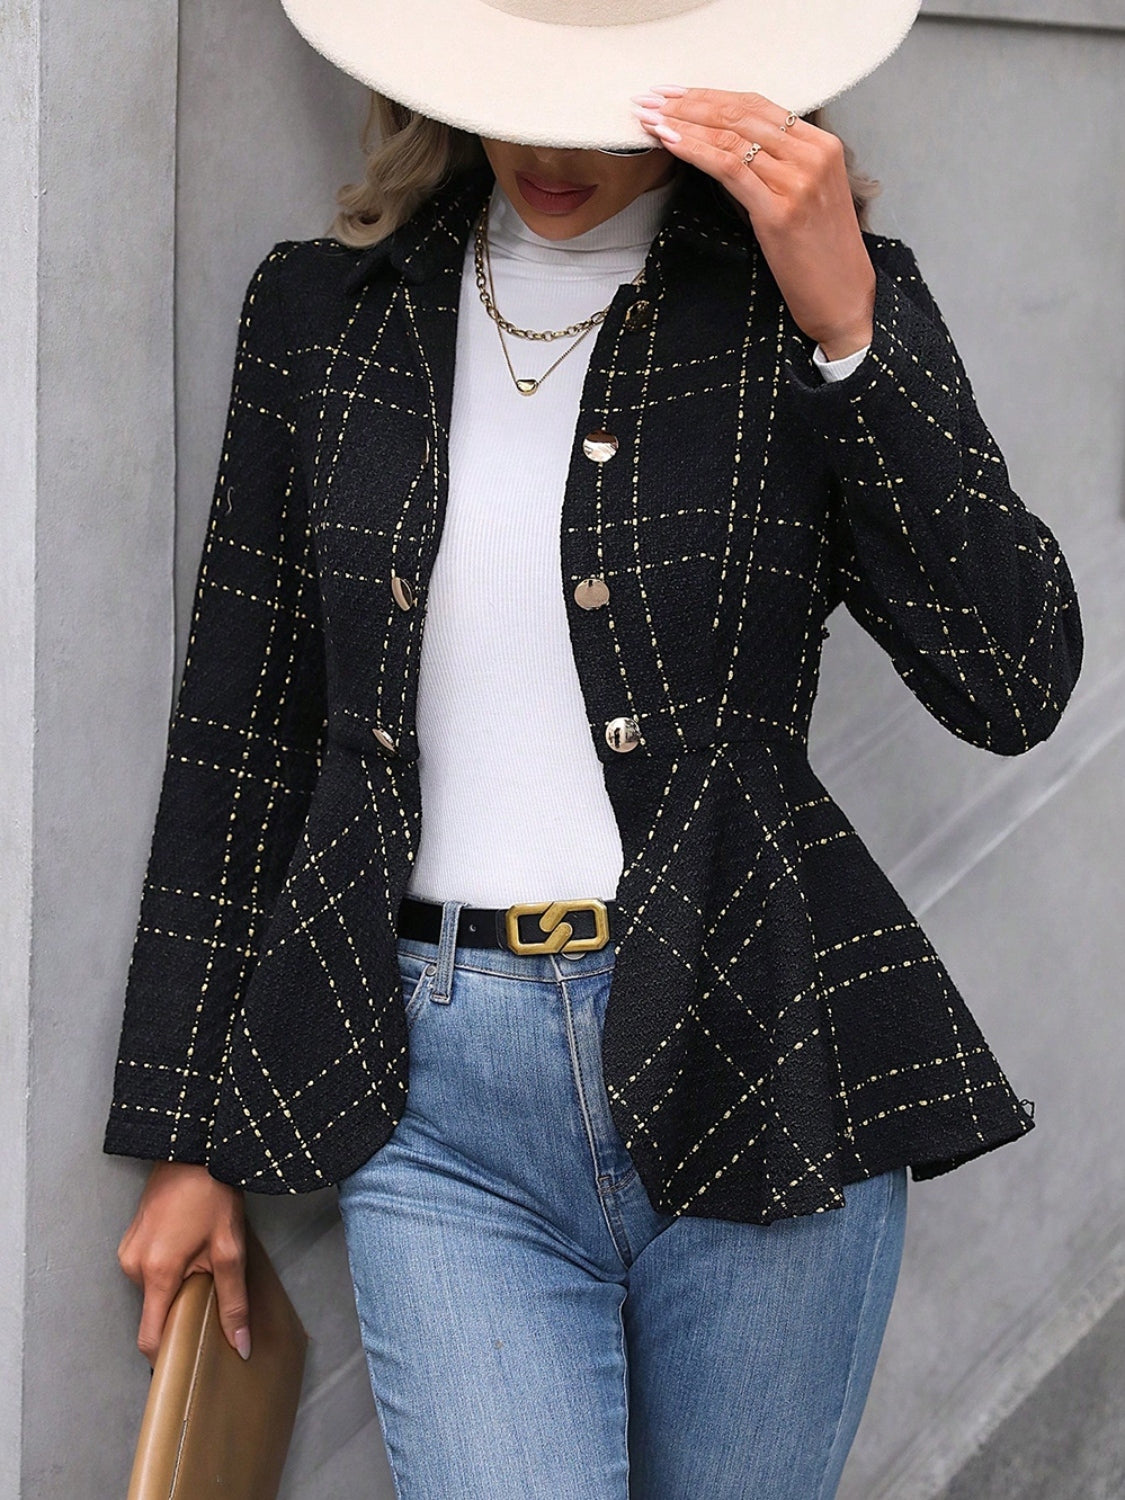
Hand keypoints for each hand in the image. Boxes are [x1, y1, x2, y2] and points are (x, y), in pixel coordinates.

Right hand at [117, 1161, 249, 1366]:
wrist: (194, 1149)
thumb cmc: (213, 1194)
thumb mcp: (230, 1249)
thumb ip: (233, 1301)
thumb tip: (239, 1346)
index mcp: (156, 1273)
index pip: (151, 1338)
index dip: (170, 1355)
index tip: (190, 1359)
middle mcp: (134, 1266)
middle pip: (155, 1311)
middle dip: (181, 1311)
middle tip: (211, 1297)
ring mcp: (129, 1251)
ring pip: (153, 1290)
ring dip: (177, 1286)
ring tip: (204, 1264)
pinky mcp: (132, 1239)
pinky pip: (149, 1269)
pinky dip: (169, 1270)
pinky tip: (191, 1250)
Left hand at [631, 86, 875, 359]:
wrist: (844, 298)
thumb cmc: (820, 256)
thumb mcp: (806, 197)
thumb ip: (777, 167)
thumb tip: (727, 149)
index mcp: (822, 146)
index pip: (758, 105)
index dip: (712, 95)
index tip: (675, 94)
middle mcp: (813, 156)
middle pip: (740, 114)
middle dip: (689, 104)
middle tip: (651, 99)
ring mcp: (798, 182)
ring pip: (731, 137)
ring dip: (683, 124)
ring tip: (650, 119)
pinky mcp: (779, 211)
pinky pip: (729, 168)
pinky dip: (695, 151)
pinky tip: (670, 142)